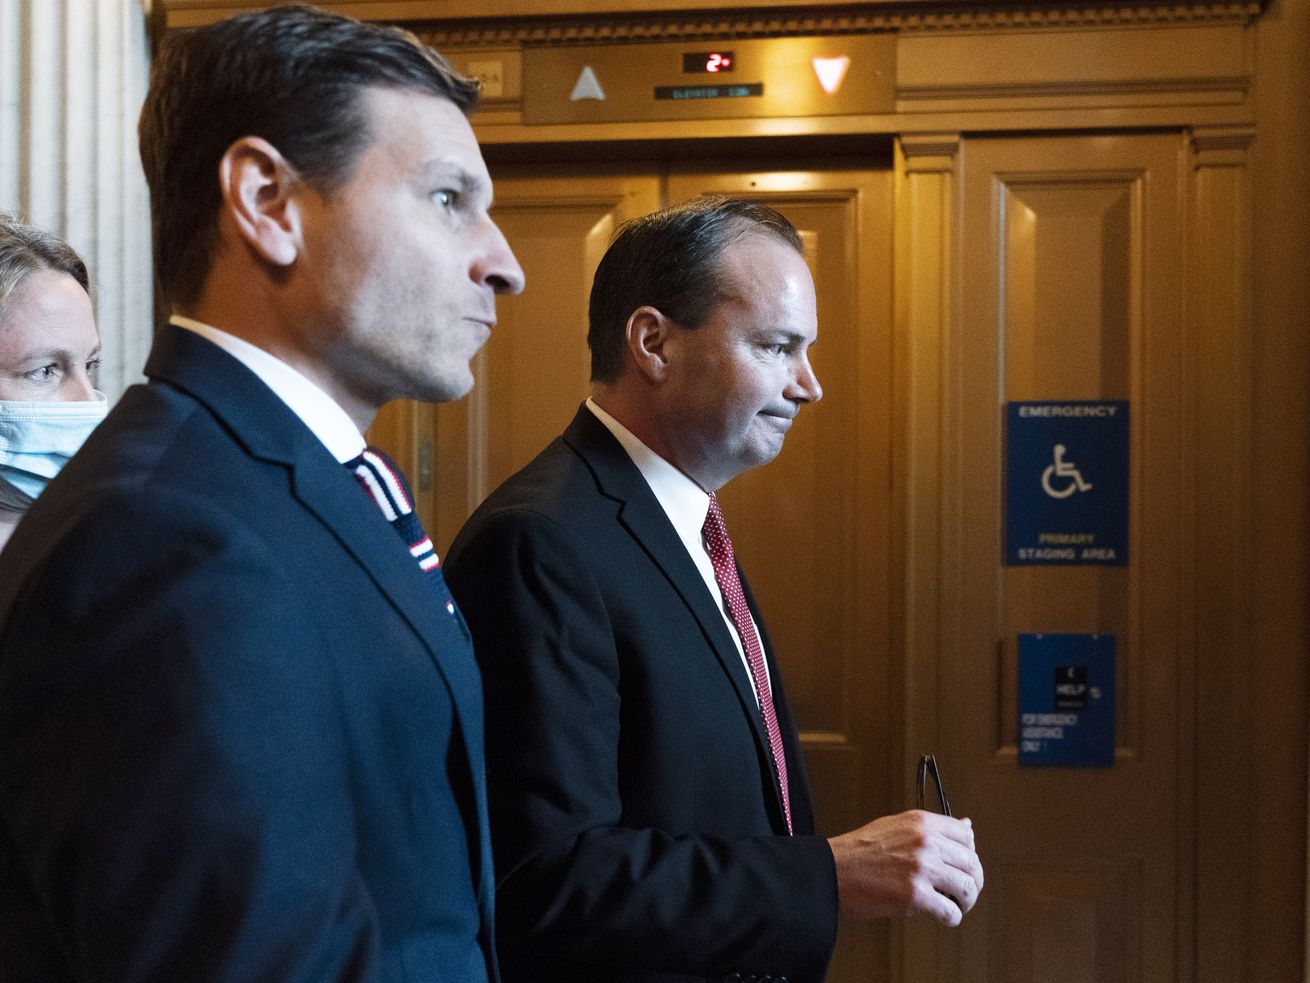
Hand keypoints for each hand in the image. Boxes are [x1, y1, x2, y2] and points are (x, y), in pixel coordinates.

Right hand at [826, 810, 983, 925]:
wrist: (832, 872)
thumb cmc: (857, 852)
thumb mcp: (895, 826)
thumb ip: (930, 829)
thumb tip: (965, 827)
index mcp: (921, 823)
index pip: (966, 835)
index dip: (969, 853)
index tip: (964, 864)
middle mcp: (925, 842)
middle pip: (971, 863)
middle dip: (972, 882)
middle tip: (964, 892)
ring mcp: (922, 869)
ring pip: (967, 888)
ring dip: (965, 902)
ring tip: (955, 905)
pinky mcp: (915, 896)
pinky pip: (951, 912)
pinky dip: (951, 918)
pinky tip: (942, 916)